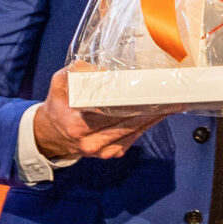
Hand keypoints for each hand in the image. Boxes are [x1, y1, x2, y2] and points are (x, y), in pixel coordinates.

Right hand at [34, 69, 165, 161]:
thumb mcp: (60, 84)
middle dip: (150, 108)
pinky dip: (146, 126)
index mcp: (78, 125)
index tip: (149, 91)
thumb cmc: (58, 106)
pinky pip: (133, 139)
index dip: (132, 102)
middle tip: (170, 94)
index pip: (111, 112)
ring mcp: (102, 151)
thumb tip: (104, 69)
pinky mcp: (110, 154)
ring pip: (134, 132)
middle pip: (128, 122)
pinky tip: (158, 114)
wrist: (50, 135)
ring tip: (172, 103)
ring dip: (153, 117)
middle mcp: (91, 142)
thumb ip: (77, 72)